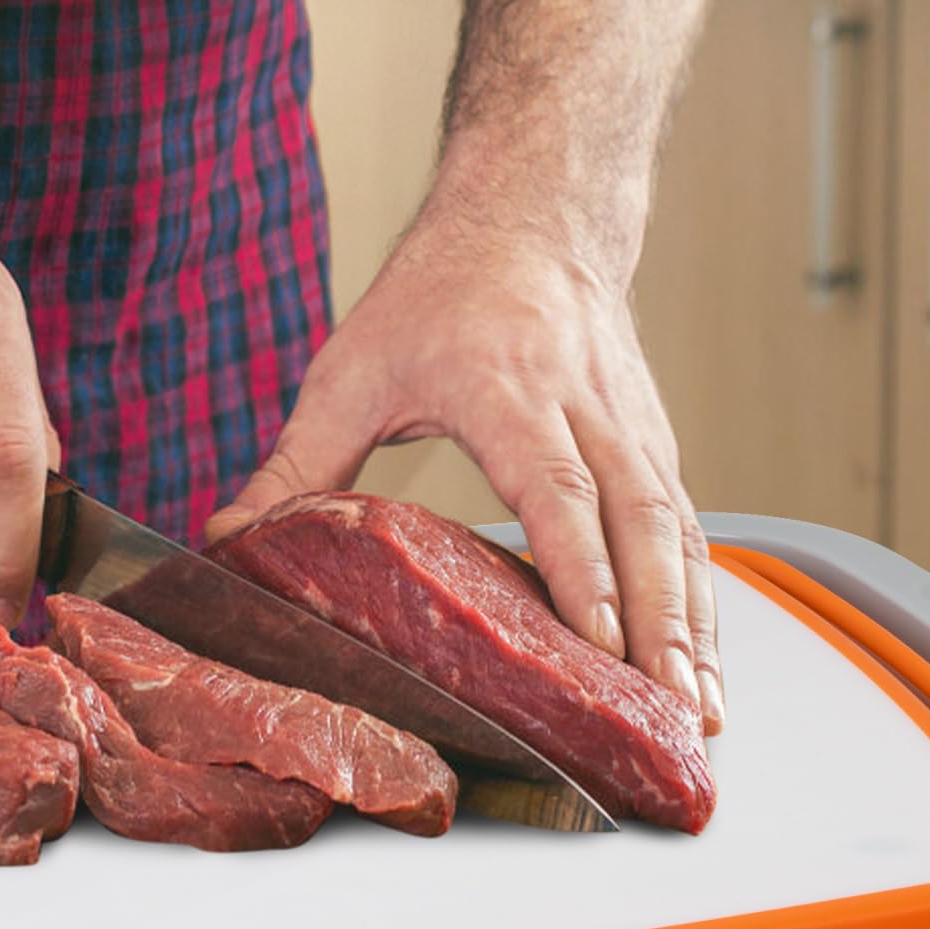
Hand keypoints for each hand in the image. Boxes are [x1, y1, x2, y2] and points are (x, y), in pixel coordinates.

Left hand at [206, 207, 720, 731]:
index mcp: (505, 387)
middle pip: (637, 521)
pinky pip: (687, 527)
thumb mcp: (350, 370)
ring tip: (704, 712)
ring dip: (696, 625)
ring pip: (678, 530)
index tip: (603, 639)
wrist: (530, 216)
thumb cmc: (436, 294)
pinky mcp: (656, 442)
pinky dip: (703, 600)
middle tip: (675, 708)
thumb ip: (295, 465)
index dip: (583, 567)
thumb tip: (225, 541)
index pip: (556, 487)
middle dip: (661, 622)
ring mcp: (633, 425)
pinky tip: (704, 667)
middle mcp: (586, 408)